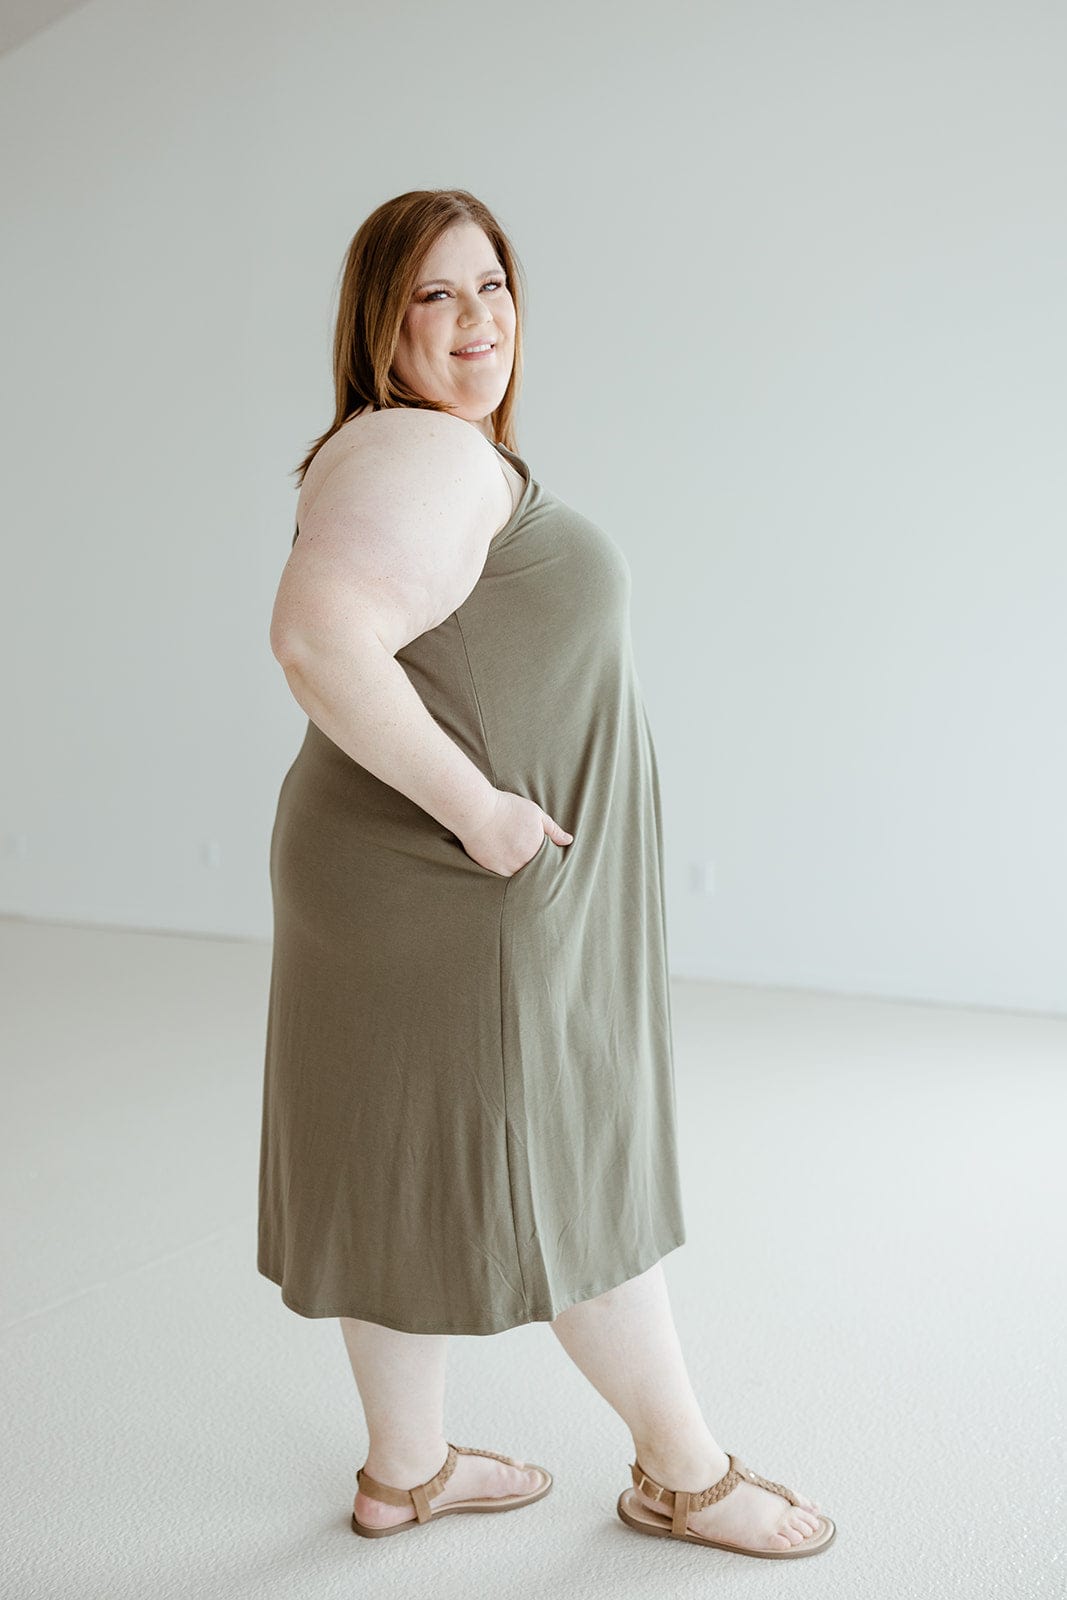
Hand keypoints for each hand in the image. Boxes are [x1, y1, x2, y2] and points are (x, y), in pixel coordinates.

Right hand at [459, 789, 573, 876]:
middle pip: (533, 871)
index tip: (542, 855)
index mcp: (536, 850)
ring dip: (519, 871)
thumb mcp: (535, 814)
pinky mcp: (490, 870)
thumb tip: (568, 841)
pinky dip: (505, 870)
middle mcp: (522, 863)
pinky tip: (502, 859)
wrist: (476, 812)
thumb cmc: (507, 808)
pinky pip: (502, 875)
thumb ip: (553, 830)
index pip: (548, 863)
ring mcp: (505, 868)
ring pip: (518, 875)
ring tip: (514, 857)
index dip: (546, 860)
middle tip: (525, 854)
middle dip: (533, 868)